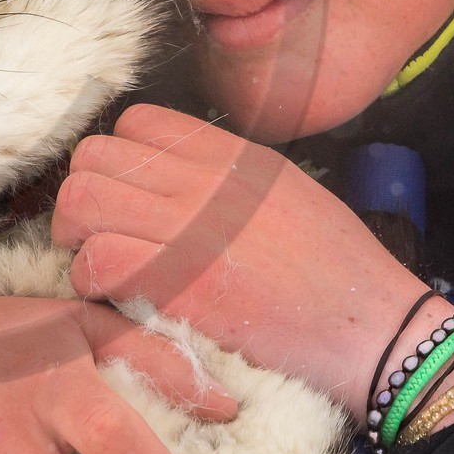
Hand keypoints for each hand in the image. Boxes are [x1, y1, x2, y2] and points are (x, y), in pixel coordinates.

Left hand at [52, 103, 445, 417]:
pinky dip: (90, 280)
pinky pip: (96, 260)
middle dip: (82, 198)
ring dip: (77, 237)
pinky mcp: (181, 284)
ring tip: (98, 267)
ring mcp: (190, 230)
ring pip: (81, 201)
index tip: (122, 199)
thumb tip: (168, 170)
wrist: (377, 331)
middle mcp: (203, 181)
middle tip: (95, 237)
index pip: (134, 122)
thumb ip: (225, 173)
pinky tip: (113, 297)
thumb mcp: (285, 191)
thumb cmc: (338, 272)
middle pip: (94, 156)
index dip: (116, 160)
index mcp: (230, 155)